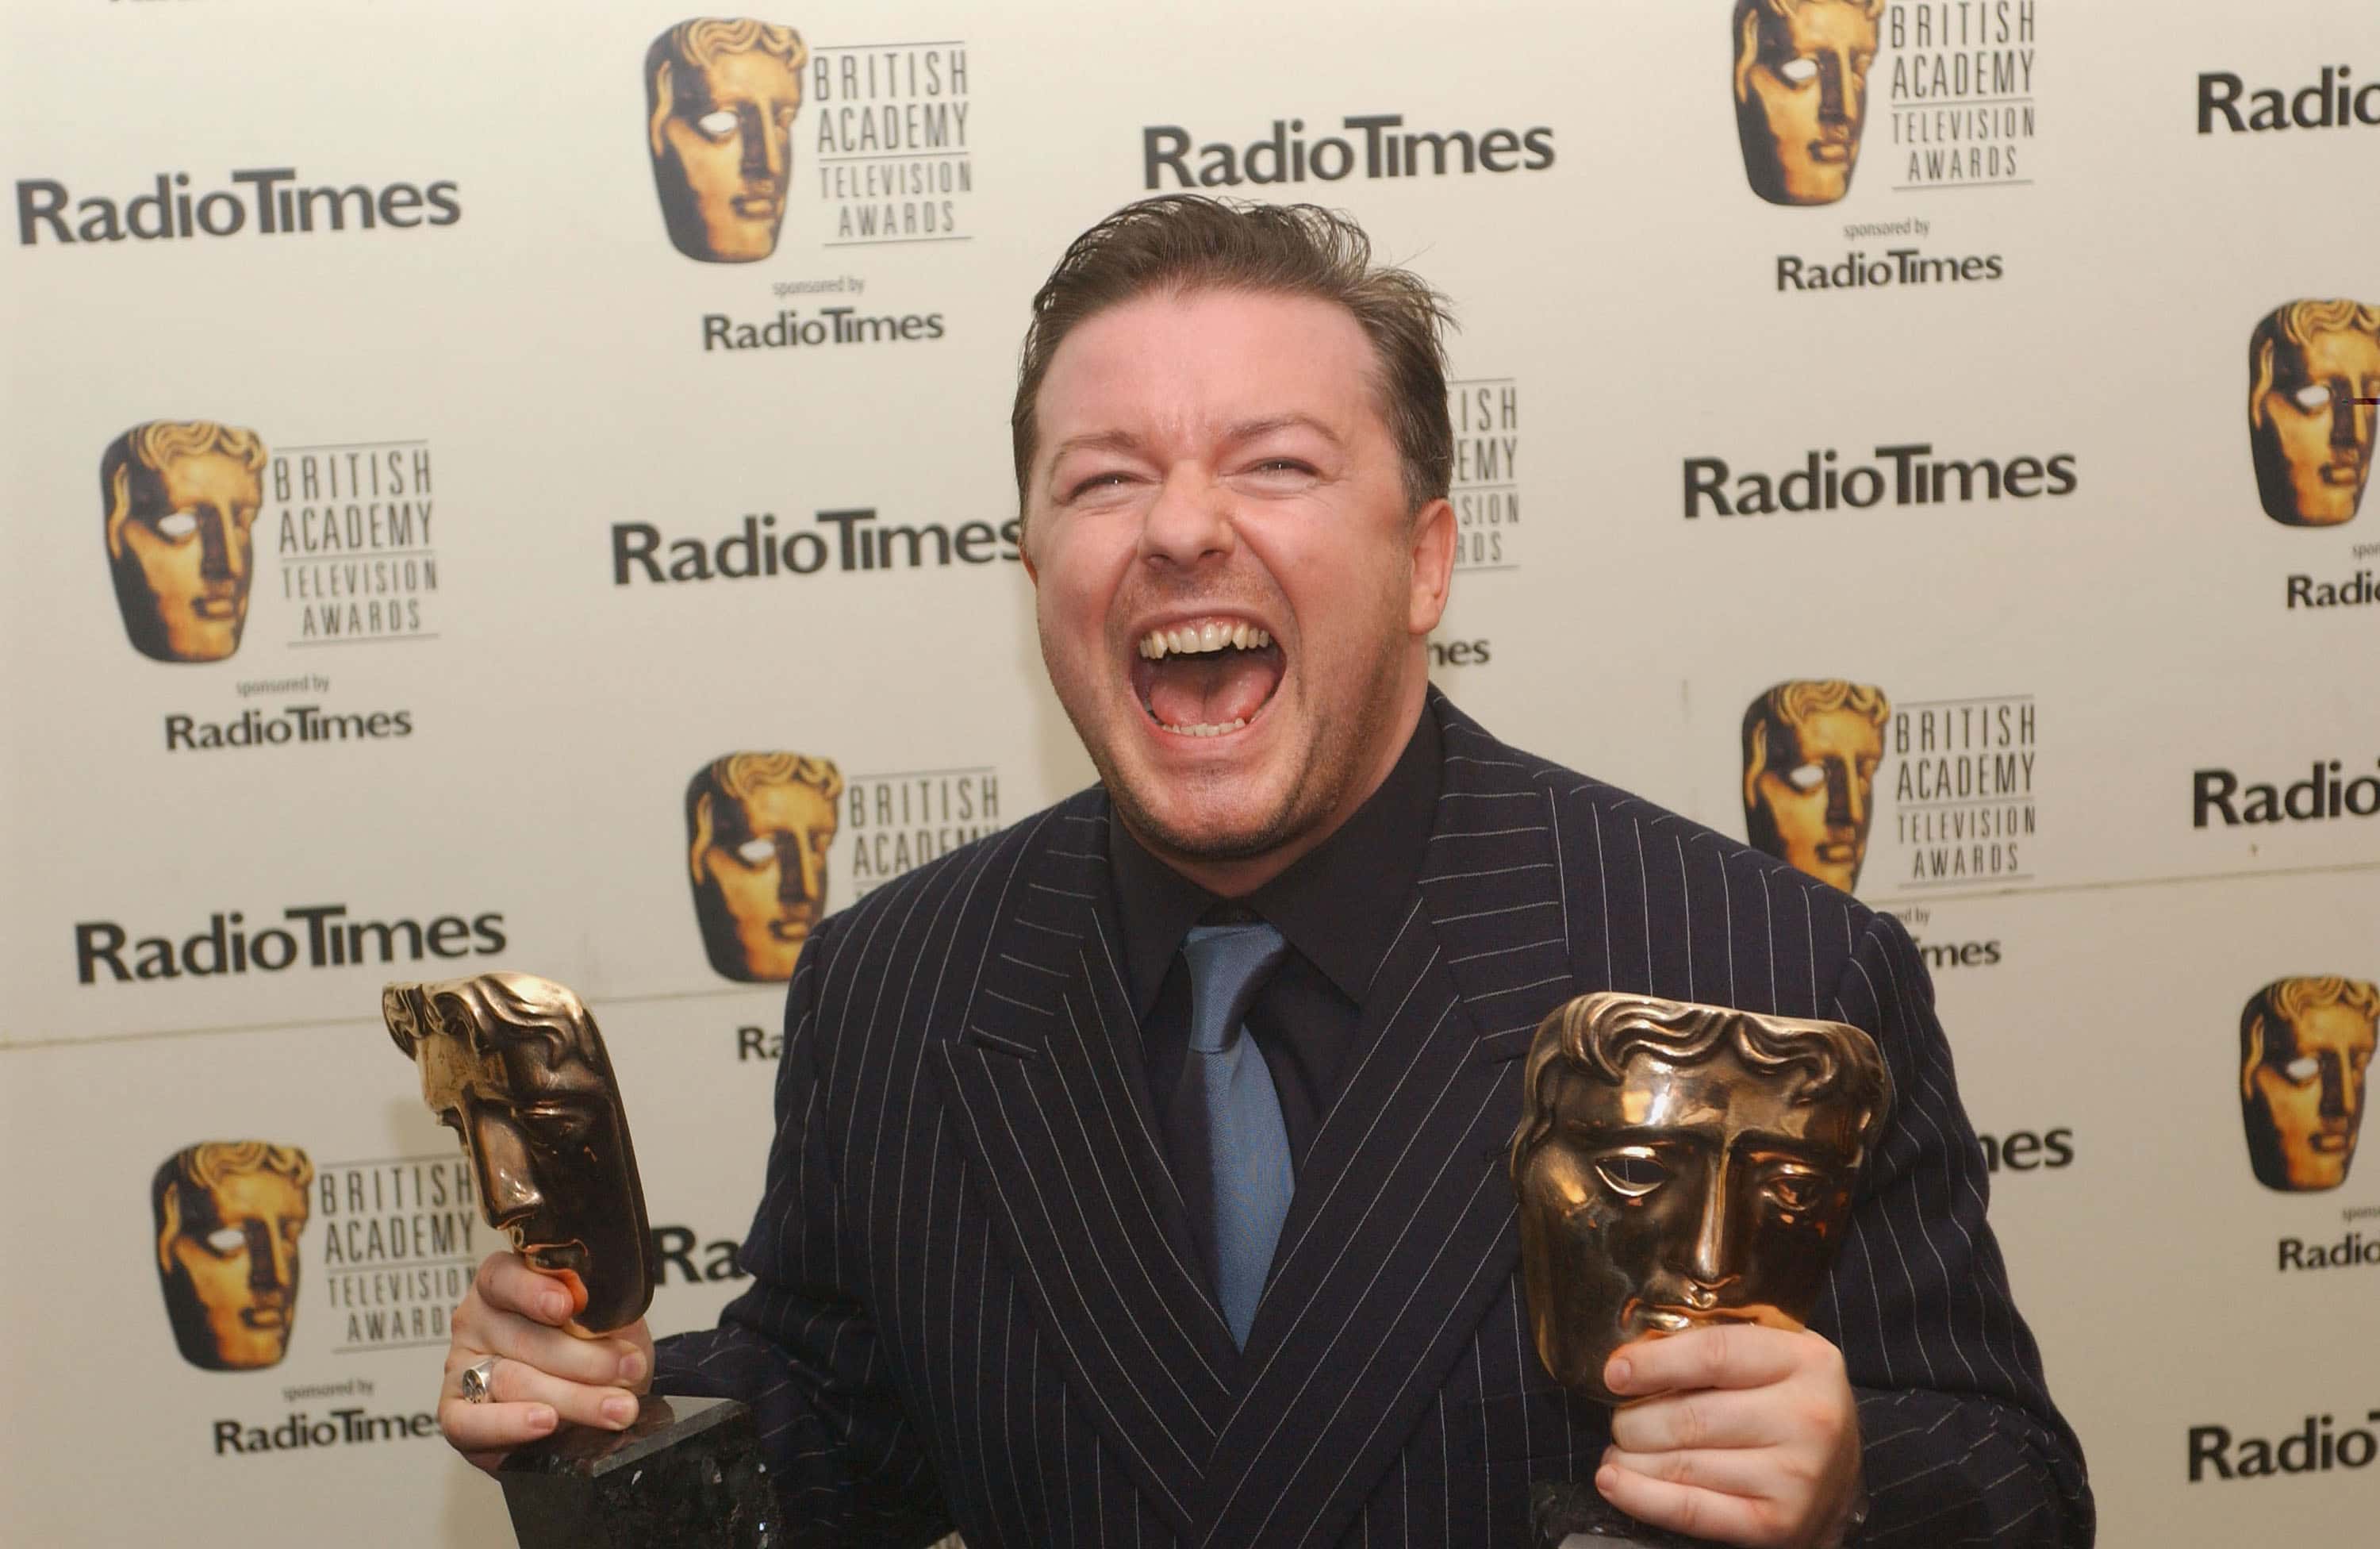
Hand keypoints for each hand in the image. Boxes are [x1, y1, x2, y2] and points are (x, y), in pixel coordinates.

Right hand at [439, 1251, 655, 1472]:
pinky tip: (545, 1422)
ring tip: (617, 1408)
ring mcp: (462, 1368)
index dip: (533, 1290)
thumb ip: (603, 1310)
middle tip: (630, 1369)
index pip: (504, 1278)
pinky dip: (509, 1425)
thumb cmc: (600, 1349)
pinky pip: (470, 1423)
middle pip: (524, 1339)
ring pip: (512, 1381)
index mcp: (507, 1282)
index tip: (567, 1306)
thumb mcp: (611, 1320)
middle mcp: (477, 1321)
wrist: (595, 1403)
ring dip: (574, 1398)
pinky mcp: (456, 1416)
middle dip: (586, 1359)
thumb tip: (608, 1314)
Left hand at [1597, 1324, 1862, 1548]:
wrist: (1843, 1478)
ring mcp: (1795, 1477)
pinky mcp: (1778, 1524)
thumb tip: (1634, 1355)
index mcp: (1806, 1362)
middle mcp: (1807, 1418)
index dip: (1654, 1363)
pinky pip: (1693, 1510)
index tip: (1614, 1373)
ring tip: (1617, 1449)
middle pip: (1691, 1416)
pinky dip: (1643, 1498)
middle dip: (1635, 1420)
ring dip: (1632, 1457)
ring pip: (1684, 1464)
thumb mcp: (1776, 1356)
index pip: (1715, 1354)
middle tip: (1619, 1420)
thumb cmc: (1793, 1404)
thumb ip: (1720, 1345)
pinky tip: (1614, 1482)